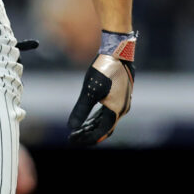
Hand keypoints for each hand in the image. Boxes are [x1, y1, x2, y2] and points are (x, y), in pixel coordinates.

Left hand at [68, 30, 135, 144]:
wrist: (118, 53)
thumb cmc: (103, 70)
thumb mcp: (89, 91)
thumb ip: (81, 110)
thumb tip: (71, 127)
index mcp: (116, 111)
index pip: (100, 132)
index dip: (86, 138)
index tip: (72, 140)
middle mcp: (121, 109)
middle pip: (104, 128)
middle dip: (88, 134)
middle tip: (72, 137)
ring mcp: (122, 102)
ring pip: (106, 120)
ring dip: (91, 126)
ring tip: (77, 130)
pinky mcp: (119, 95)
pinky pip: (108, 111)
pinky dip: (97, 117)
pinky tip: (88, 118)